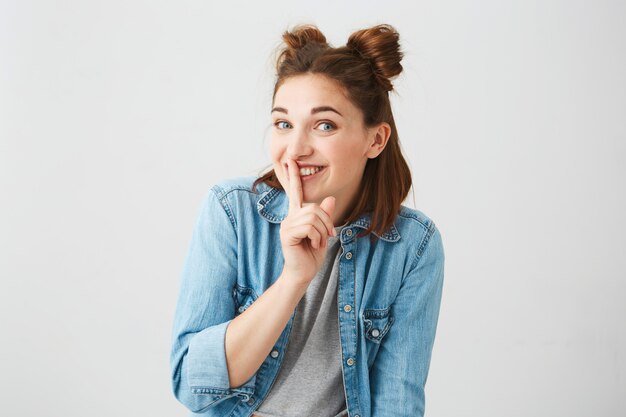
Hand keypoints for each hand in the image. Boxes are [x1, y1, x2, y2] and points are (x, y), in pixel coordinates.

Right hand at [279, 157, 336, 285]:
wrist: (303, 273)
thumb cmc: (311, 254)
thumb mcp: (323, 233)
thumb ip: (325, 216)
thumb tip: (330, 199)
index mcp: (297, 214)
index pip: (295, 191)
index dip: (294, 176)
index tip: (291, 160)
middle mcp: (290, 216)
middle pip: (314, 207)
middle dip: (326, 223)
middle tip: (327, 237)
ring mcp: (287, 225)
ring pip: (313, 217)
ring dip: (322, 232)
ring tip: (318, 243)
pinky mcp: (287, 234)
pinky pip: (309, 227)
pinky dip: (317, 237)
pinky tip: (313, 246)